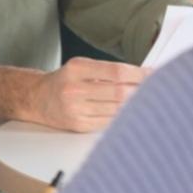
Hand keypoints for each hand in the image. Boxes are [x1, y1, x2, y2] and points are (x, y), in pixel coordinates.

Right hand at [25, 58, 144, 131]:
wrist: (37, 99)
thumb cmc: (64, 81)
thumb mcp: (81, 67)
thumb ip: (108, 71)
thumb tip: (142, 76)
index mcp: (77, 70)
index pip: (116, 72)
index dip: (139, 74)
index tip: (153, 74)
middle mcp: (74, 90)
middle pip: (119, 92)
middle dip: (141, 90)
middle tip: (155, 88)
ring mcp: (76, 110)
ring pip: (117, 109)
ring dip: (135, 105)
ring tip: (145, 100)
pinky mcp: (79, 125)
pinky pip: (109, 121)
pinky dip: (122, 116)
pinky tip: (128, 111)